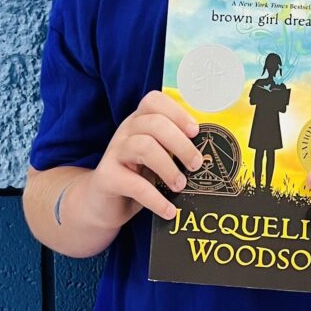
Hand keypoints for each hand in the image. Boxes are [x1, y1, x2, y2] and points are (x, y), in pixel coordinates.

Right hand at [81, 90, 203, 227]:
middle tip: (195, 164)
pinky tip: (169, 210)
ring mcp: (114, 153)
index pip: (154, 101)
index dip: (177, 112)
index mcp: (139, 121)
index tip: (195, 131)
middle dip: (181, 143)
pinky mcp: (106, 178)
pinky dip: (156, 199)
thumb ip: (174, 150)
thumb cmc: (137, 177)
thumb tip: (209, 154)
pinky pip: (134, 184)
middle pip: (154, 123)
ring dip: (169, 167)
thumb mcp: (156, 158)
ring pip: (144, 147)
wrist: (101, 204)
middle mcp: (125, 132)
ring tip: (180, 186)